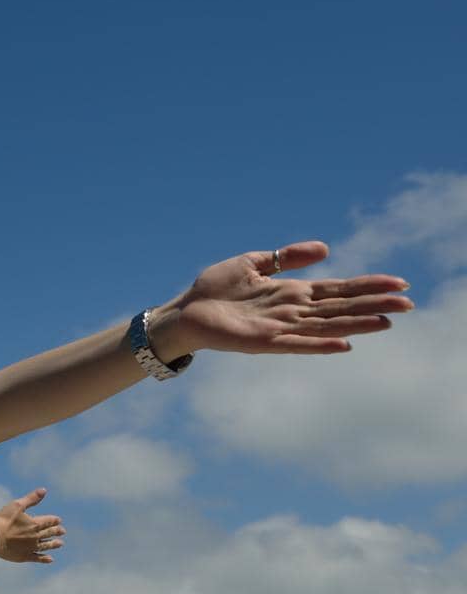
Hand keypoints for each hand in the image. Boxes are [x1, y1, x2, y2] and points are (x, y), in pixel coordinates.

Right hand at [0, 488, 63, 564]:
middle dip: (56, 531)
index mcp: (34, 524)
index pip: (48, 521)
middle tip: (63, 531)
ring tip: (60, 544)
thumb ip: (31, 499)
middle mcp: (35, 537)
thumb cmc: (3, 521)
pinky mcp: (24, 556)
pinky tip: (50, 559)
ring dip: (53, 544)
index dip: (54, 520)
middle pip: (49, 533)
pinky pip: (38, 558)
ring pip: (46, 546)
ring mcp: (31, 548)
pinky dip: (44, 558)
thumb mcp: (17, 505)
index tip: (59, 520)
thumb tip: (44, 490)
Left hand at [170, 240, 411, 354]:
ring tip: (387, 322)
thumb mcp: (253, 263)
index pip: (338, 289)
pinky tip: (343, 345)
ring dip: (356, 325)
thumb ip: (287, 257)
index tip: (399, 283)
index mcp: (292, 292)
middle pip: (340, 308)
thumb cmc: (215, 288)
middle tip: (409, 303)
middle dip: (374, 304)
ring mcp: (280, 328)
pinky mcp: (262, 342)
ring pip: (326, 327)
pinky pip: (296, 345)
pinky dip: (319, 345)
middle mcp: (292, 311)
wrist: (184, 310)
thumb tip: (325, 248)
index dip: (368, 286)